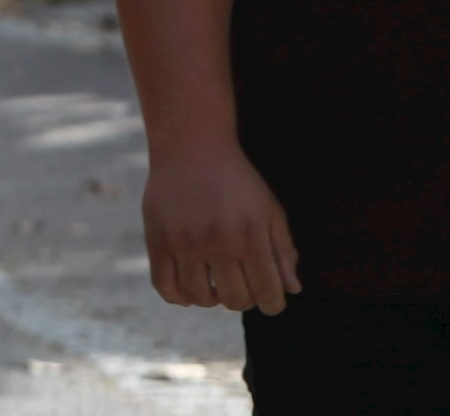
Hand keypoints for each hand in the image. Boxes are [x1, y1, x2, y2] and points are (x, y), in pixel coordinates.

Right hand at [142, 136, 299, 313]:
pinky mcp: (157, 239)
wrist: (190, 145)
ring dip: (213, 298)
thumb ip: (283, 251)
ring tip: (215, 282)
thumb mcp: (269, 210)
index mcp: (249, 236)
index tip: (269, 298)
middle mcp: (216, 241)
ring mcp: (183, 242)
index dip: (273, 303)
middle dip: (244, 298)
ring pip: (200, 298)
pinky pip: (165, 287)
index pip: (267, 293)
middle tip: (241, 283)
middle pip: (234, 300)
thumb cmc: (237, 180)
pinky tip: (190, 283)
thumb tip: (292, 290)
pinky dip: (180, 296)